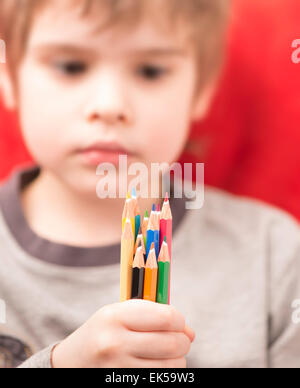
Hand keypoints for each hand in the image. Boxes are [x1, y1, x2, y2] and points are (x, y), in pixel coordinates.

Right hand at [52, 299, 194, 367]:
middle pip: (174, 343)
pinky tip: (155, 367)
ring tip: (164, 354)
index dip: (180, 320)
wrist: (69, 363)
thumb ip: (154, 316)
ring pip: (173, 367)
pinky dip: (167, 374)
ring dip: (177, 360)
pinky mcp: (123, 386)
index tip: (177, 323)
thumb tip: (190, 333)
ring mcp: (118, 370)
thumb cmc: (102, 333)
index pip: (166, 317)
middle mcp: (115, 343)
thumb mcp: (119, 314)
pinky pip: (162, 381)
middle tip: (177, 340)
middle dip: (183, 341)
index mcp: (115, 316)